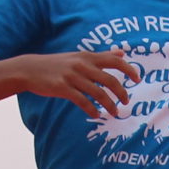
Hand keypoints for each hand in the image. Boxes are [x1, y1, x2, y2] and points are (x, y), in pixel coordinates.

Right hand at [17, 48, 141, 119]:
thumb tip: (122, 53)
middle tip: (126, 102)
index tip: (138, 79)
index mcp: (87, 57)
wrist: (31, 69)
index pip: (114, 61)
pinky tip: (97, 115)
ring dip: (109, 105)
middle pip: (110, 80)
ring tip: (115, 113)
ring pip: (98, 93)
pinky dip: (92, 109)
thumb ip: (101, 56)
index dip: (129, 69)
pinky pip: (82, 101)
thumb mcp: (80, 56)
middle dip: (121, 93)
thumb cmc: (58, 64)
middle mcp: (82, 65)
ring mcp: (72, 77)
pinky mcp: (63, 88)